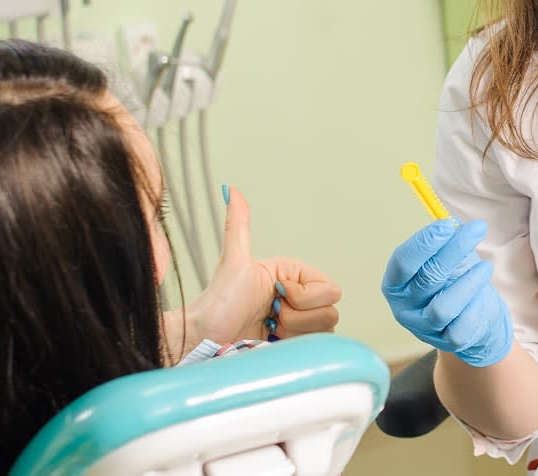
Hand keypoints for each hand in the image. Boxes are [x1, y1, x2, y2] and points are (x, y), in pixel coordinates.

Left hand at [182, 186, 342, 344]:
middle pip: (331, 311)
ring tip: (269, 328)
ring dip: (294, 332)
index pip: (330, 289)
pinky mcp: (296, 346)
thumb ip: (238, 225)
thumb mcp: (233, 261)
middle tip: (270, 314)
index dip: (304, 296)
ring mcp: (300, 324)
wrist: (206, 339)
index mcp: (293, 276)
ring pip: (325, 330)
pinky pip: (315, 347)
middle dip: (297, 317)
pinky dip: (294, 345)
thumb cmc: (217, 303)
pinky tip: (272, 340)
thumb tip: (231, 190)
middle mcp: (300, 298)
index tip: (276, 295)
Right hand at [381, 218, 512, 366]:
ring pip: (443, 307)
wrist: (476, 317)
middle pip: (427, 278)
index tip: (448, 224)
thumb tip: (455, 224)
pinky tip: (483, 294)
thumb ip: (447, 243)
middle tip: (477, 230)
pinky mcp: (447, 342)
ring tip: (486, 266)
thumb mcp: (447, 259)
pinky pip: (462, 326)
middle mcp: (404, 307)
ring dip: (468, 282)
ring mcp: (424, 328)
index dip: (425, 242)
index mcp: (396, 283)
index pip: (403, 261)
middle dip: (454, 250)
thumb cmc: (455, 281)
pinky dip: (475, 306)